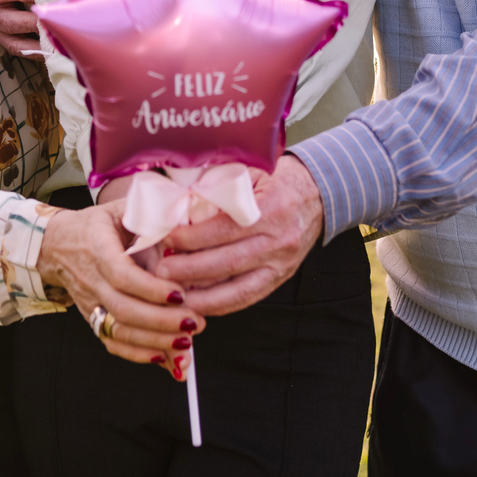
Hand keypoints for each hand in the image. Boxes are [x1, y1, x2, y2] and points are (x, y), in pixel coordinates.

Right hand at [39, 203, 201, 378]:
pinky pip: (113, 343)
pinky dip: (138, 354)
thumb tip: (185, 230)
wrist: (57, 246)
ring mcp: (90, 303)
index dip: (151, 288)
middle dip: (162, 321)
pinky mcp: (93, 319)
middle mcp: (92, 280)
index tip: (180, 293)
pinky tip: (163, 357)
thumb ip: (151, 217)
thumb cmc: (96, 226)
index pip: (122, 274)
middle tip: (194, 322)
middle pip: (123, 309)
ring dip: (155, 341)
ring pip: (119, 331)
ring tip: (186, 343)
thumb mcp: (122, 210)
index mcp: (98, 248)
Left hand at [155, 154, 323, 315]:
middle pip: (228, 262)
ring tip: (173, 294)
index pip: (224, 229)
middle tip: (159, 271)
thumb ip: (219, 184)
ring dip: (202, 295)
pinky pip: (248, 297)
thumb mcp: (250, 172)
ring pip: (238, 288)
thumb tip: (177, 198)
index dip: (192, 237)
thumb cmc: (277, 179)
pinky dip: (221, 304)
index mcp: (271, 208)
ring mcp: (281, 263)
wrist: (316, 194)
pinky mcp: (280, 278)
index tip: (166, 238)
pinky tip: (198, 304)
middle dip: (189, 269)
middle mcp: (278, 240)